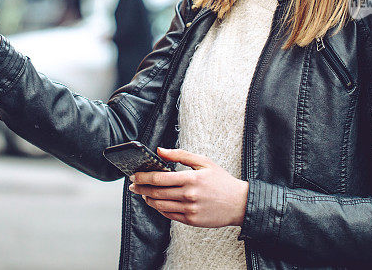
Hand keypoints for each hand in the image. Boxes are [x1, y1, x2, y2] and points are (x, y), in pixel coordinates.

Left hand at [128, 147, 248, 227]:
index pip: (159, 178)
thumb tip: (160, 150)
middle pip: (156, 192)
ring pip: (160, 206)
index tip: (134, 175)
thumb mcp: (204, 162)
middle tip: (132, 185)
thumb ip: (180, 155)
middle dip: (141, 188)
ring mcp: (189, 210)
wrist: (239, 203)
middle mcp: (188, 195)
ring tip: (143, 194)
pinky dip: (159, 209)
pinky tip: (156, 202)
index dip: (143, 177)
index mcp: (191, 178)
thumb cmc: (221, 181)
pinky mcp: (191, 221)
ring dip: (148, 199)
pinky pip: (169, 215)